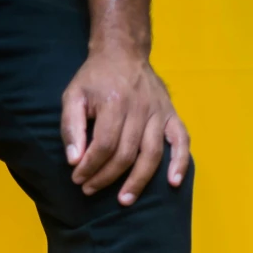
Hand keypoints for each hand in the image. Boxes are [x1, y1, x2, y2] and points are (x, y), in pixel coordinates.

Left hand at [61, 51, 189, 204]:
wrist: (123, 52)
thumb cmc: (95, 78)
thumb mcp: (73, 96)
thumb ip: (71, 128)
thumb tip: (74, 160)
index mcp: (115, 102)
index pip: (104, 145)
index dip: (90, 166)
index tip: (77, 177)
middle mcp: (140, 108)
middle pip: (126, 154)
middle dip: (105, 177)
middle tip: (89, 189)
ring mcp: (159, 112)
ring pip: (152, 154)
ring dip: (138, 181)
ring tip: (124, 200)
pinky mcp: (171, 115)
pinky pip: (181, 141)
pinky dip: (180, 163)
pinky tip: (173, 183)